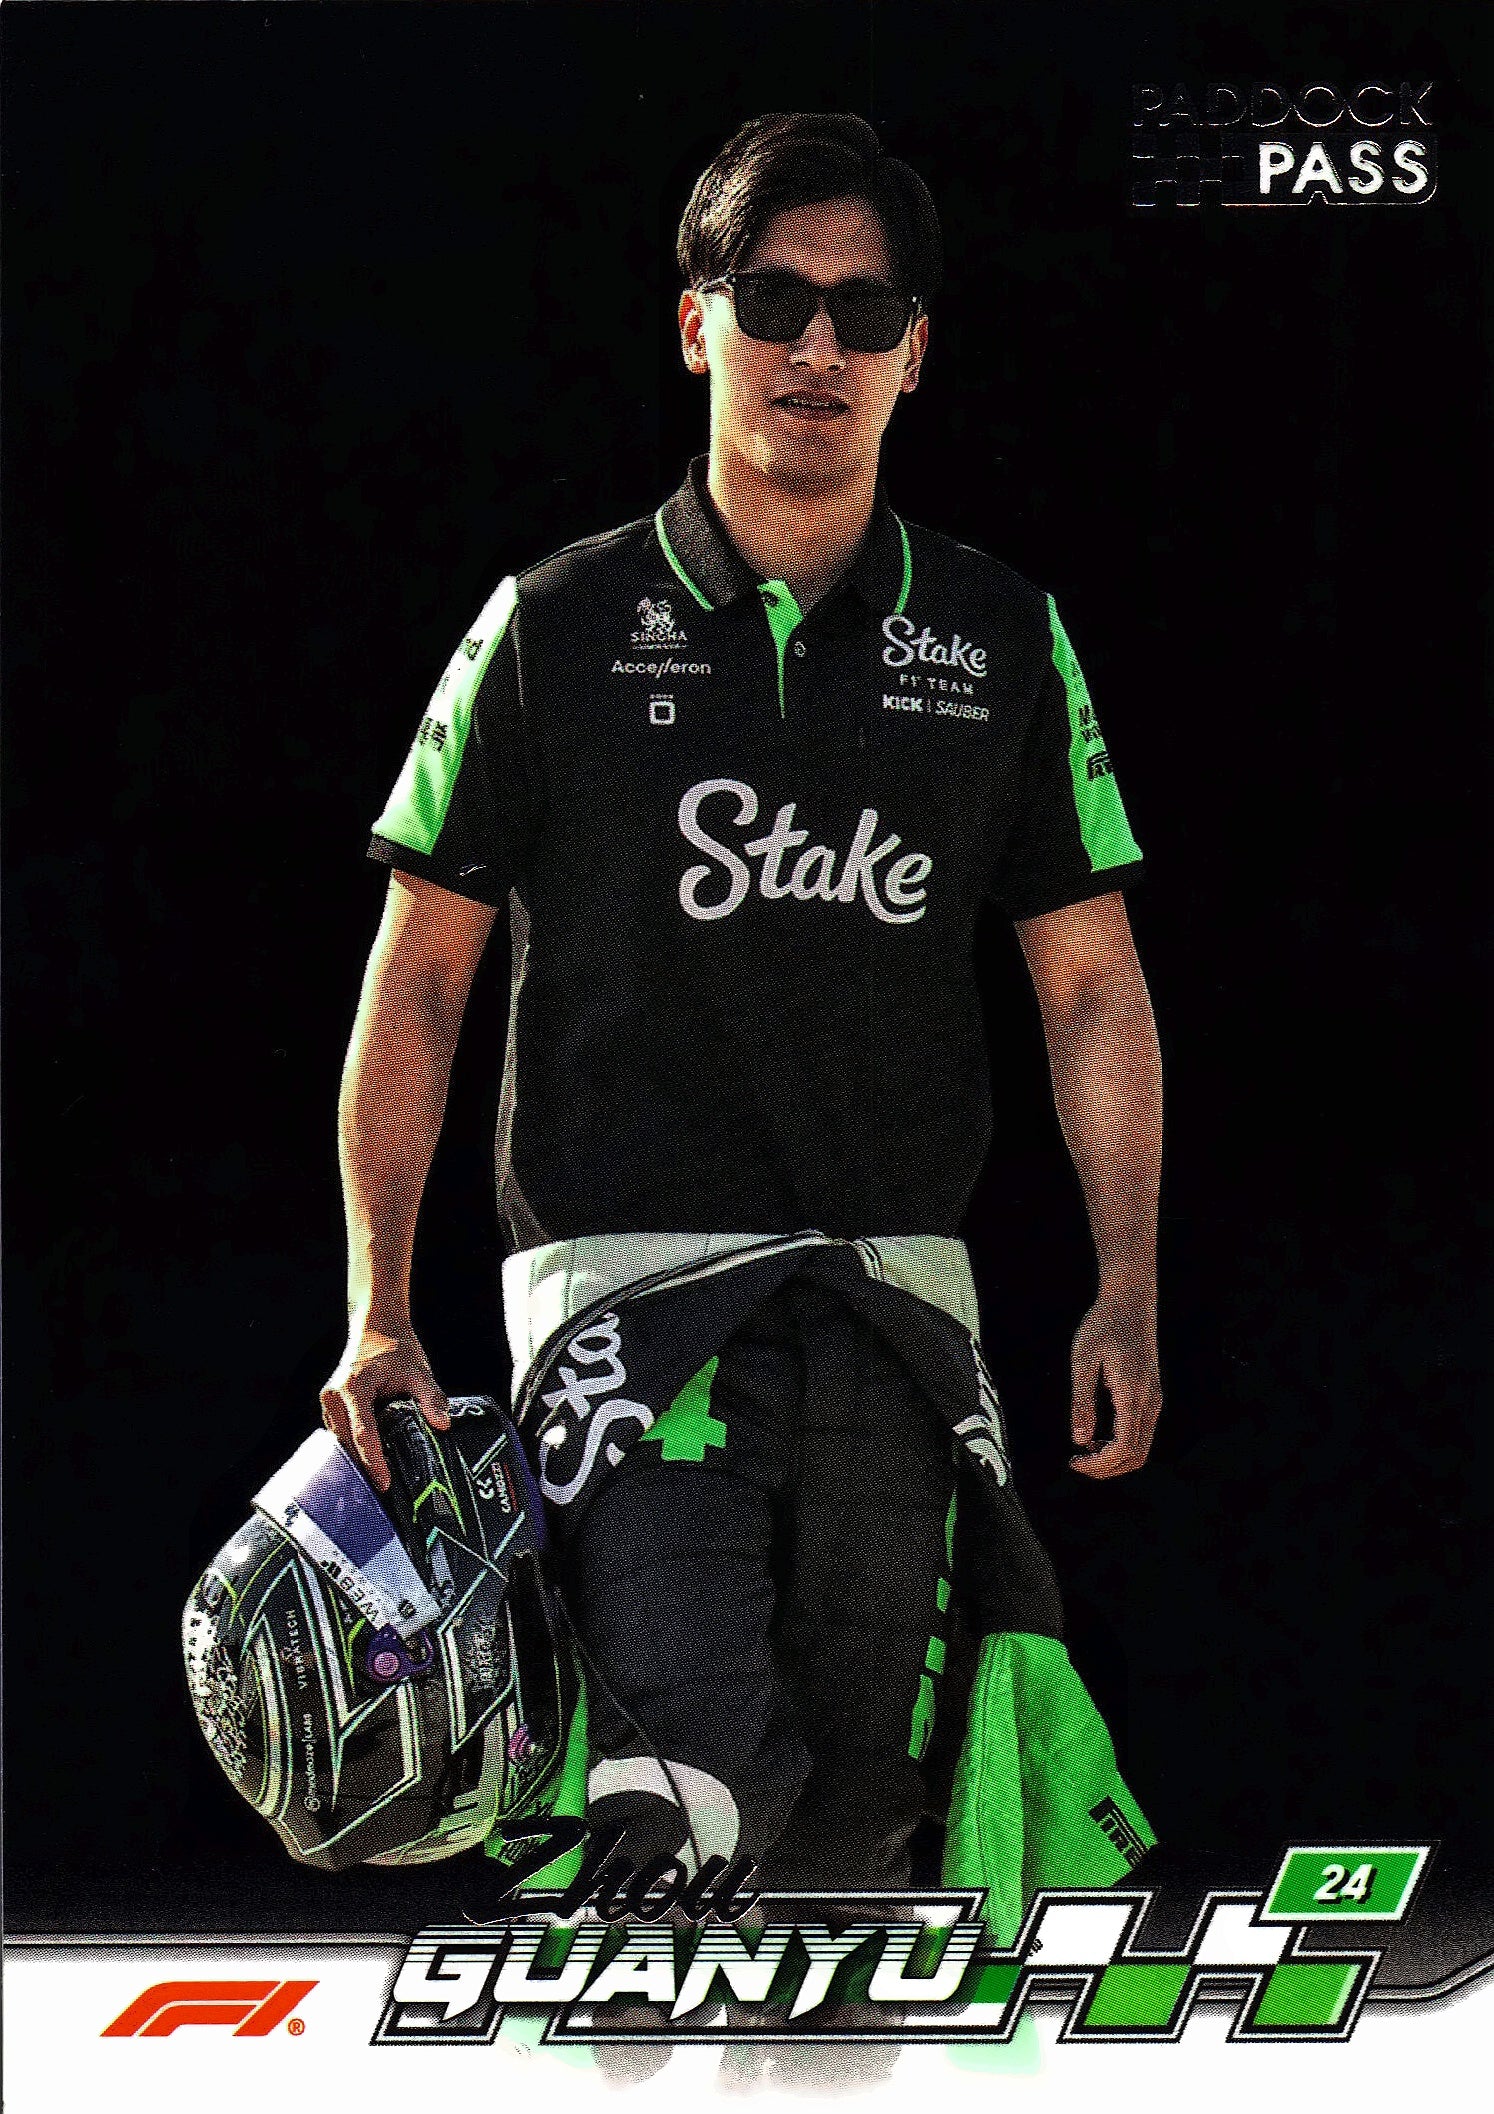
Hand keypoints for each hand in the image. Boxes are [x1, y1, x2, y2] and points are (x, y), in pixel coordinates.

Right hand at [320, 1320, 450, 1491]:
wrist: (376, 1326)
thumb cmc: (396, 1348)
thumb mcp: (418, 1372)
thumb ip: (431, 1398)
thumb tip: (443, 1425)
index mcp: (353, 1389)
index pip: (363, 1434)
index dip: (374, 1462)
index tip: (385, 1483)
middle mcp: (334, 1398)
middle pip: (347, 1444)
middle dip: (364, 1470)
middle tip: (383, 1498)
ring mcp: (329, 1403)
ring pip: (341, 1443)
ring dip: (357, 1463)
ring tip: (377, 1489)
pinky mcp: (333, 1408)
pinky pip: (340, 1436)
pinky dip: (354, 1451)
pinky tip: (370, 1466)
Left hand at [1068, 1288, 1160, 1478]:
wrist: (1130, 1302)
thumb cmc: (1103, 1326)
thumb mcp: (1083, 1362)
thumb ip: (1081, 1402)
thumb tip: (1079, 1440)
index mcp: (1132, 1395)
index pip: (1123, 1448)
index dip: (1099, 1464)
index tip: (1073, 1460)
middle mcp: (1149, 1401)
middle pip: (1136, 1455)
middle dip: (1106, 1468)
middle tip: (1077, 1463)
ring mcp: (1154, 1399)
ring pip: (1142, 1447)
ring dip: (1115, 1458)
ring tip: (1085, 1452)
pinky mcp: (1151, 1395)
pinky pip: (1142, 1432)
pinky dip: (1122, 1445)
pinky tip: (1098, 1436)